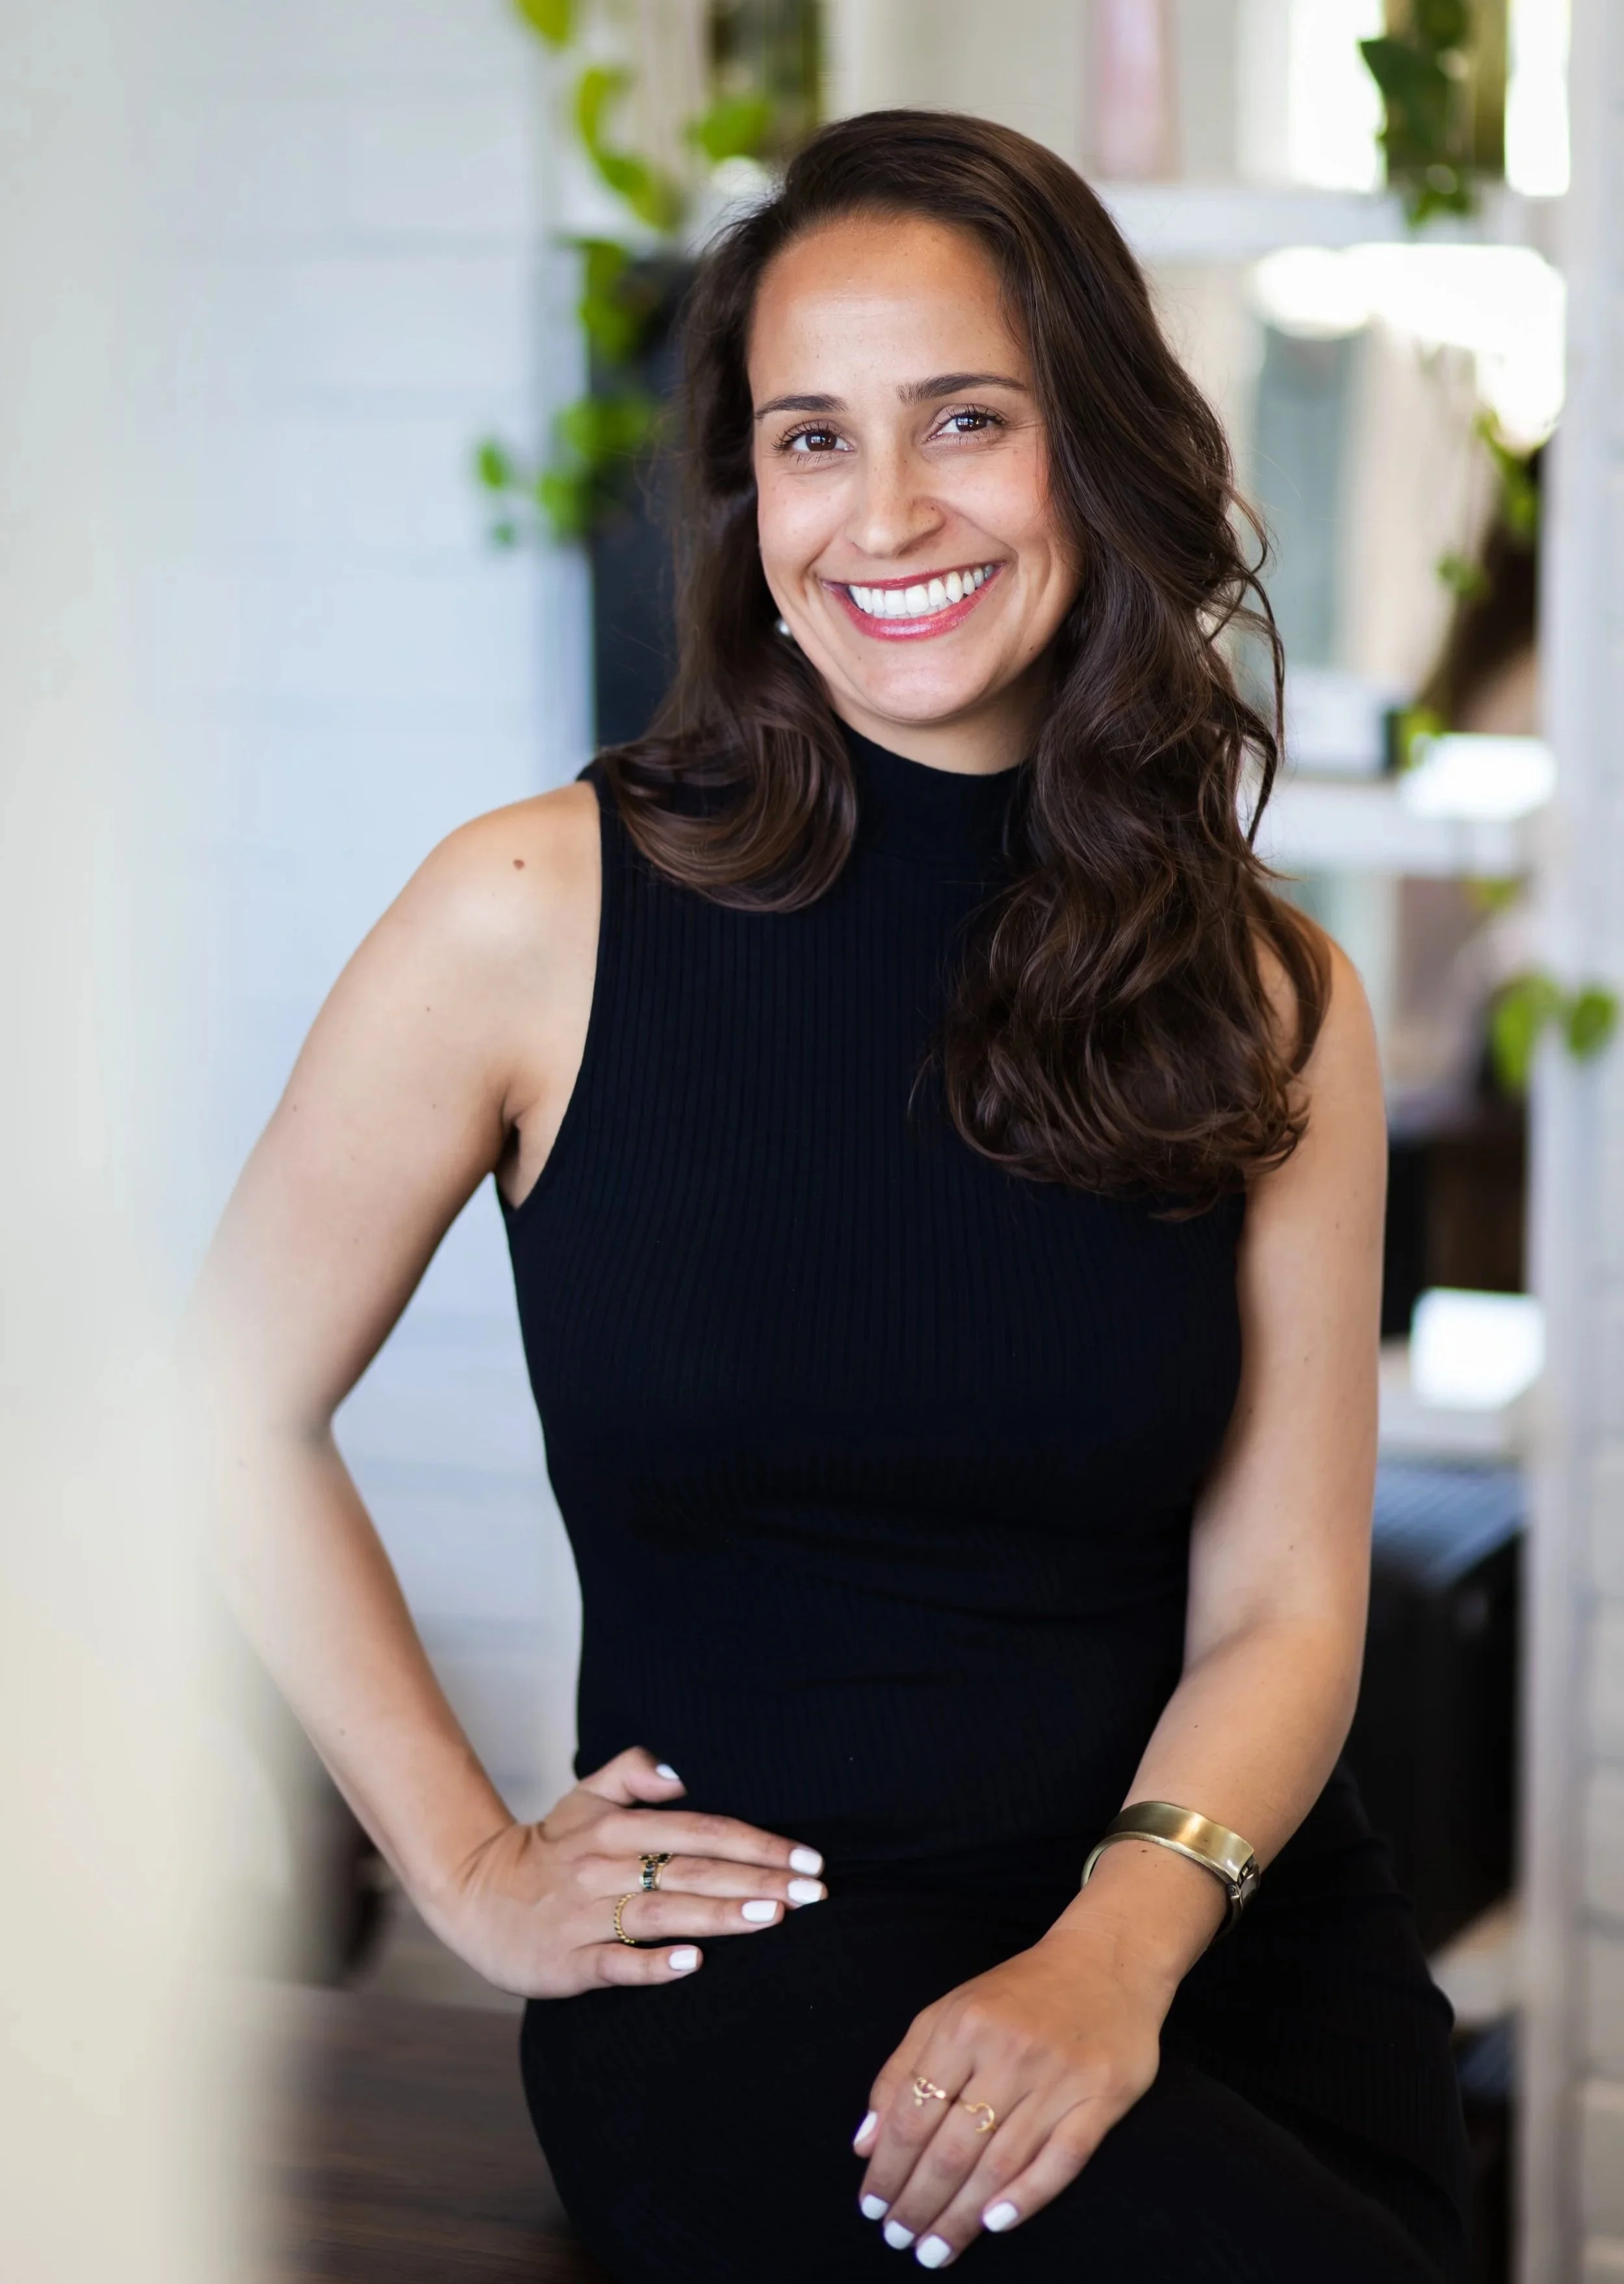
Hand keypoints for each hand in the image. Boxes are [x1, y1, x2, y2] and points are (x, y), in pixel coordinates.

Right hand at [421, 1746, 826, 1997]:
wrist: (477, 1896)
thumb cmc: (550, 1848)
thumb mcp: (585, 1795)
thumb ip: (634, 1772)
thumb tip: (682, 1774)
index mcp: (617, 1825)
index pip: (701, 1829)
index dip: (756, 1842)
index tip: (807, 1858)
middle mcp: (605, 1865)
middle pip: (693, 1870)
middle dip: (757, 1879)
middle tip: (813, 1893)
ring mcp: (586, 1914)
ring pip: (663, 1911)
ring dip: (720, 1915)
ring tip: (773, 1917)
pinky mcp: (569, 1960)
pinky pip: (616, 1962)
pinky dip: (653, 1962)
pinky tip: (691, 1963)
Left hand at [851, 1919, 1170, 2266]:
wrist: (1106, 1960)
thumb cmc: (1017, 1994)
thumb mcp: (948, 2012)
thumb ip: (901, 2071)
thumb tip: (865, 2144)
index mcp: (962, 2025)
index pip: (912, 2113)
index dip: (887, 2167)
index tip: (871, 2207)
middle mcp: (1008, 2051)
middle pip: (952, 2147)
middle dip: (919, 2202)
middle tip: (899, 2240)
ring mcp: (1058, 2076)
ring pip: (1000, 2163)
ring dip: (962, 2216)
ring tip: (935, 2249)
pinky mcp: (1102, 2096)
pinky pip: (1061, 2159)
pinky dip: (1026, 2196)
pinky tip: (994, 2223)